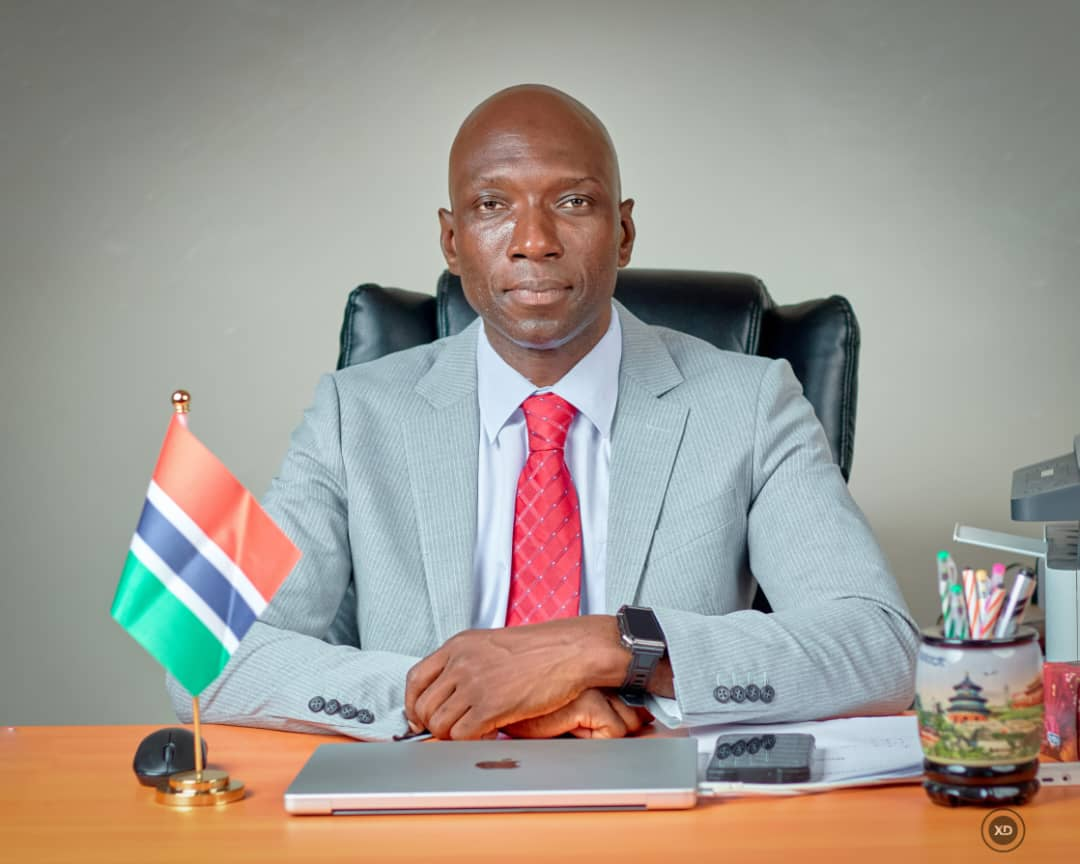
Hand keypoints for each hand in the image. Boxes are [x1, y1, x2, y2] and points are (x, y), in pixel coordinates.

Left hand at [404, 616, 629, 739]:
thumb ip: (466, 662)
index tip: (420, 716)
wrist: (568, 650)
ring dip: (453, 734)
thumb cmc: (539, 648)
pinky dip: (470, 740)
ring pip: (440, 724)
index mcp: (458, 645)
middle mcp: (460, 663)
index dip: (414, 704)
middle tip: (451, 730)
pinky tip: (489, 732)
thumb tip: (451, 690)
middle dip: (433, 724)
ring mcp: (474, 684)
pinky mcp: (491, 705)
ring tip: (474, 730)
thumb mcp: (491, 644)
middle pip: (424, 705)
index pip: (415, 679)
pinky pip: (462, 734)